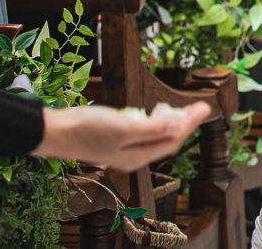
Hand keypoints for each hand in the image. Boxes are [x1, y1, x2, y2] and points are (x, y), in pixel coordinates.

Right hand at [36, 102, 209, 169]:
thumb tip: (178, 124)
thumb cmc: (88, 129)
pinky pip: (143, 133)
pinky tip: (153, 111)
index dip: (191, 123)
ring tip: (180, 108)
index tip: (205, 107)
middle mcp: (133, 156)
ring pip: (156, 136)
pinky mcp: (115, 140)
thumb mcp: (124, 127)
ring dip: (170, 122)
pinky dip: (153, 122)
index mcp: (138, 156)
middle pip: (167, 140)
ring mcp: (123, 149)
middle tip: (199, 106)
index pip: (173, 140)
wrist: (55, 132)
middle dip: (185, 123)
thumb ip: (152, 128)